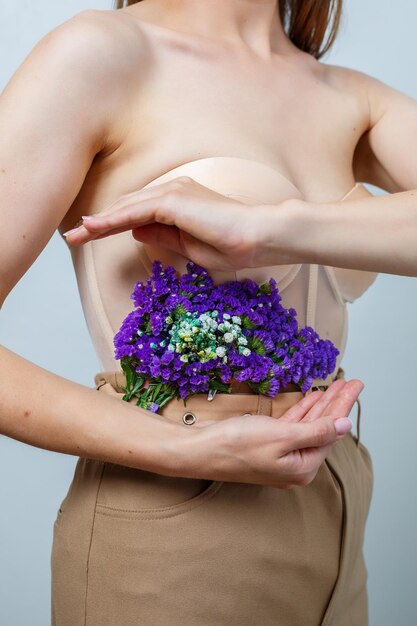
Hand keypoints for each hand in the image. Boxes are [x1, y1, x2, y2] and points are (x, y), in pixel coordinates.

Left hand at [63, 176, 264, 269]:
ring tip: (74, 236)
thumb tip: (135, 230)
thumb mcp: (190, 246)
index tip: (89, 238)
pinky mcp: (175, 199)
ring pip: (127, 207)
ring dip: (100, 222)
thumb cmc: (234, 245)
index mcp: (180, 203)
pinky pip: (136, 211)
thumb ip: (163, 236)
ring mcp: (174, 192)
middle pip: (127, 207)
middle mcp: (174, 191)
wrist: (260, 236)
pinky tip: (94, 228)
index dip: (111, 225)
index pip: (138, 213)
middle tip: (71, 238)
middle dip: (98, 223)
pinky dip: (113, 220)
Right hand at [170, 378, 362, 487]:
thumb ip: (316, 431)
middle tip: (352, 382)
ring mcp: (280, 455)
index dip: (343, 406)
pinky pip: (292, 426)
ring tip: (336, 386)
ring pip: (307, 425)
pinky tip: (311, 398)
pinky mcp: (266, 445)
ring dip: (321, 404)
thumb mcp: (282, 436)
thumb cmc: (236, 445)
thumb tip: (345, 426)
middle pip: (322, 428)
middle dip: (337, 403)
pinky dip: (302, 411)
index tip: (355, 386)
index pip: (331, 432)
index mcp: (302, 467)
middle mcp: (294, 463)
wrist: (200, 450)